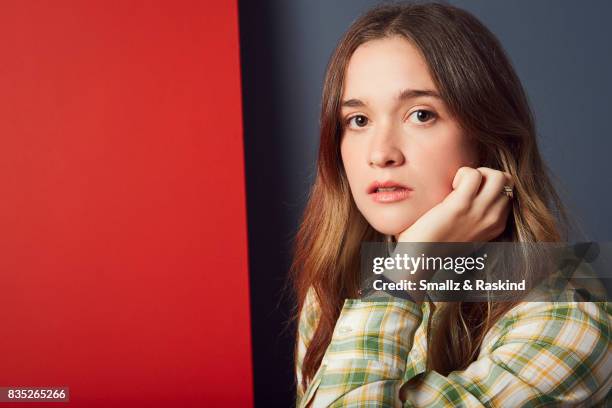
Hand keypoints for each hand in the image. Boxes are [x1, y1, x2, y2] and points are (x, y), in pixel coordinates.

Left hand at [397, 167, 513, 242]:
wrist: (421, 257)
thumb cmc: (437, 242)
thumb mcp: (467, 232)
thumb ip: (477, 217)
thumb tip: (474, 197)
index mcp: (497, 225)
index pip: (508, 193)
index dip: (489, 185)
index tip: (471, 192)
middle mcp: (493, 219)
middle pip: (506, 181)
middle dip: (487, 175)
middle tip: (466, 185)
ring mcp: (480, 212)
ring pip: (497, 175)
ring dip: (477, 172)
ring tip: (460, 185)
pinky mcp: (461, 205)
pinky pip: (473, 175)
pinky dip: (462, 173)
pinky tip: (451, 186)